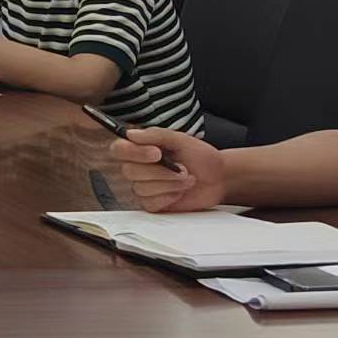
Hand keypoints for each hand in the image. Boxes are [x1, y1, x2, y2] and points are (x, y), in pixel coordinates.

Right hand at [113, 129, 227, 212]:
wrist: (218, 178)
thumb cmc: (200, 157)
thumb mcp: (181, 140)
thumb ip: (156, 135)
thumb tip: (131, 133)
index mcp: (141, 149)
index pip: (119, 149)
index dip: (134, 153)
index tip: (157, 153)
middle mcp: (138, 168)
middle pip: (130, 171)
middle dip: (161, 172)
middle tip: (181, 168)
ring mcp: (144, 187)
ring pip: (142, 188)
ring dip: (170, 184)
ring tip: (187, 179)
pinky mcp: (152, 204)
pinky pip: (150, 203)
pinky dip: (170, 197)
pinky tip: (180, 192)